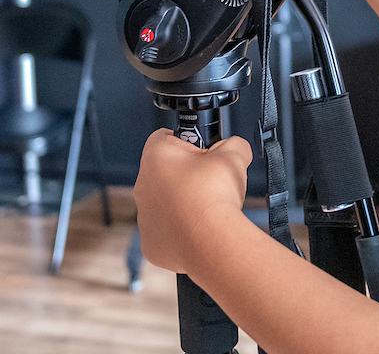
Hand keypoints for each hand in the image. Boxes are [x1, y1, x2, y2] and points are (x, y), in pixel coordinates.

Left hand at [133, 129, 252, 274]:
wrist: (211, 240)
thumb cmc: (215, 196)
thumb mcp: (234, 153)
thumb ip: (233, 143)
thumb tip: (235, 147)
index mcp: (157, 156)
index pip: (165, 136)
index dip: (188, 141)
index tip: (204, 151)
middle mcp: (143, 185)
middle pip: (165, 171)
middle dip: (187, 173)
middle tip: (211, 180)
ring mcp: (144, 216)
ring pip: (164, 202)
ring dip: (183, 202)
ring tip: (209, 207)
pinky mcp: (151, 242)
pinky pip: (167, 230)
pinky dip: (182, 228)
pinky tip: (200, 227)